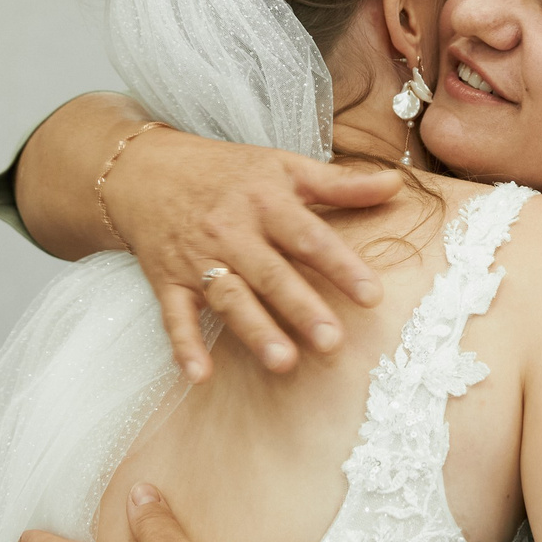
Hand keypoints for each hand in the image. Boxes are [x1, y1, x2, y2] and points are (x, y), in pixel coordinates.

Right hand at [107, 127, 397, 382]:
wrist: (145, 170)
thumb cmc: (227, 171)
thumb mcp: (284, 166)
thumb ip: (341, 183)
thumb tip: (395, 186)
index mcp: (266, 202)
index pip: (310, 237)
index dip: (341, 266)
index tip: (372, 296)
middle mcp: (232, 231)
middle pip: (271, 274)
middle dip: (301, 309)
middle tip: (332, 343)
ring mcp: (197, 259)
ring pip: (229, 298)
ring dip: (254, 330)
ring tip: (283, 363)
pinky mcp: (167, 280)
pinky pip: (174, 316)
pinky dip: (183, 345)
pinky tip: (199, 375)